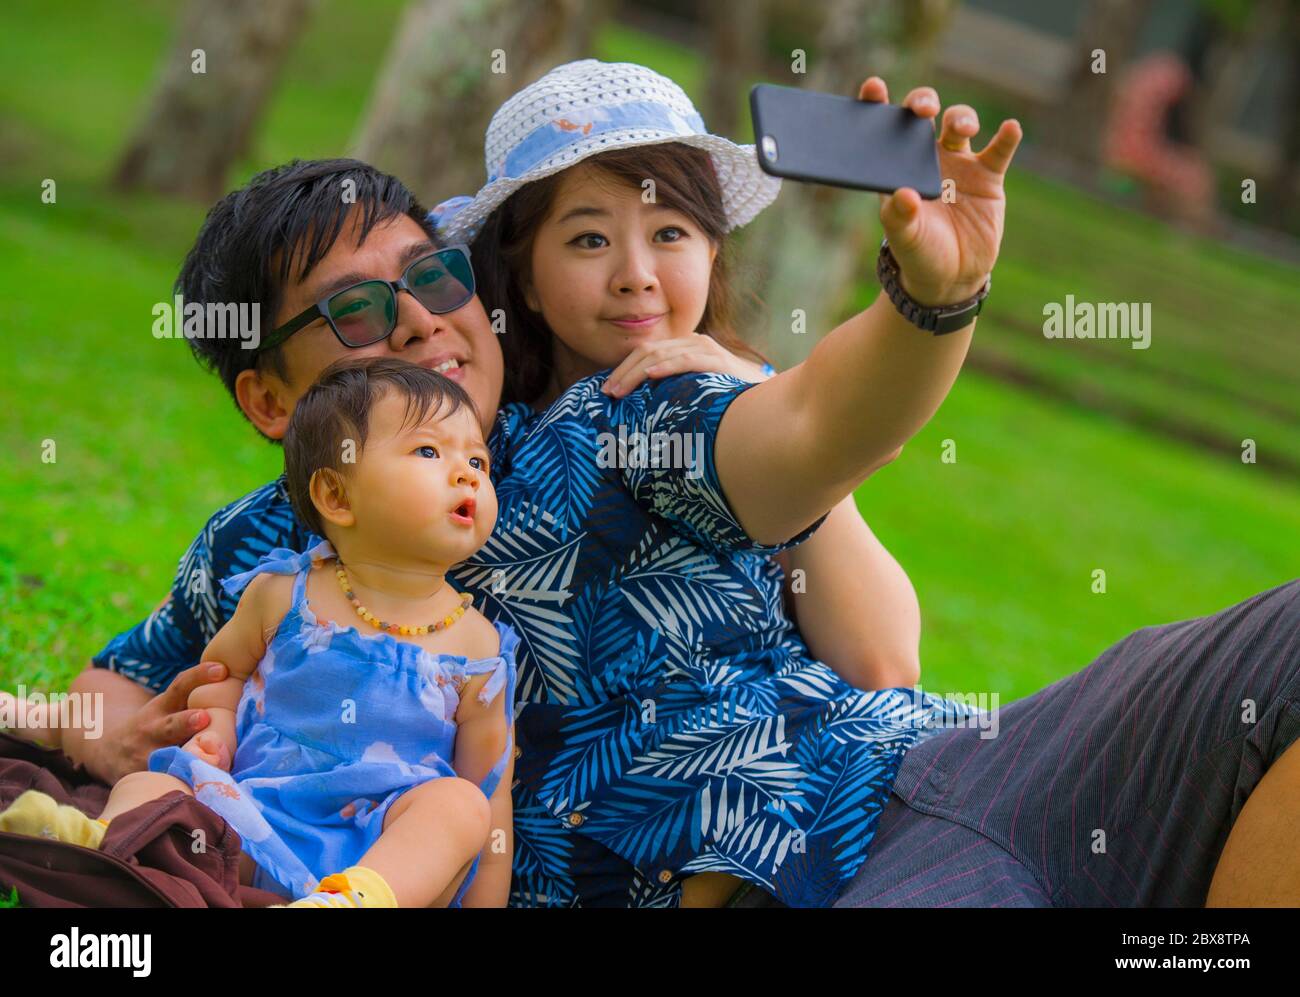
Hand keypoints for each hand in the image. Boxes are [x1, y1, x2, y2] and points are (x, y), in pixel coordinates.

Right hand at [86, 661, 228, 783]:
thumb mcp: (167, 706)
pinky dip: (180, 785)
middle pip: (172, 725)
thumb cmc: (156, 724)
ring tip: (201, 760)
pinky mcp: (145, 779)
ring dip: (183, 759)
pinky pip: (165, 782)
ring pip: (166, 758)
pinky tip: (196, 789)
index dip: (200, 676)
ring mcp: (147, 756)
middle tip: (204, 717)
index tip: (222, 669)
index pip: (181, 686)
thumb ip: (194, 698)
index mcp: (163, 707)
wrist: (109, 752)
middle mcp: (153, 730)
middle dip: (187, 722)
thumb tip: (237, 680)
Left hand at [601, 334, 771, 397]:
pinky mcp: (718, 361)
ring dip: (636, 373)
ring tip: (620, 390)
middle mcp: (694, 343)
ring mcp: (706, 349)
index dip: (623, 369)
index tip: (606, 391)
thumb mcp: (694, 391)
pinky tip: (650, 378)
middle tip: (607, 393)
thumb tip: (642, 408)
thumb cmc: (728, 399)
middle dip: (624, 372)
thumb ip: (673, 390)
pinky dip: (666, 367)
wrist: (767, 399)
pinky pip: (687, 360)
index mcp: (685, 347)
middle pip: (649, 351)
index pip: (646, 353)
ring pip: (662, 355)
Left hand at [858, 76, 1021, 306]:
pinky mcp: (987, 176)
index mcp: (896, 165)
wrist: (950, 277)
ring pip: (959, 123)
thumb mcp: (904, 239)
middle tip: (923, 110)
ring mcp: (958, 162)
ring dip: (961, 117)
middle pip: (924, 115)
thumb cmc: (918, 253)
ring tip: (963, 128)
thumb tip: (904, 195)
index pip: (884, 126)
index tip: (874, 86)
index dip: (878, 103)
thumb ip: (899, 217)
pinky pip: (999, 150)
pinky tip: (1010, 129)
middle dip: (923, 103)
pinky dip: (1006, 138)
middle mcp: (925, 156)